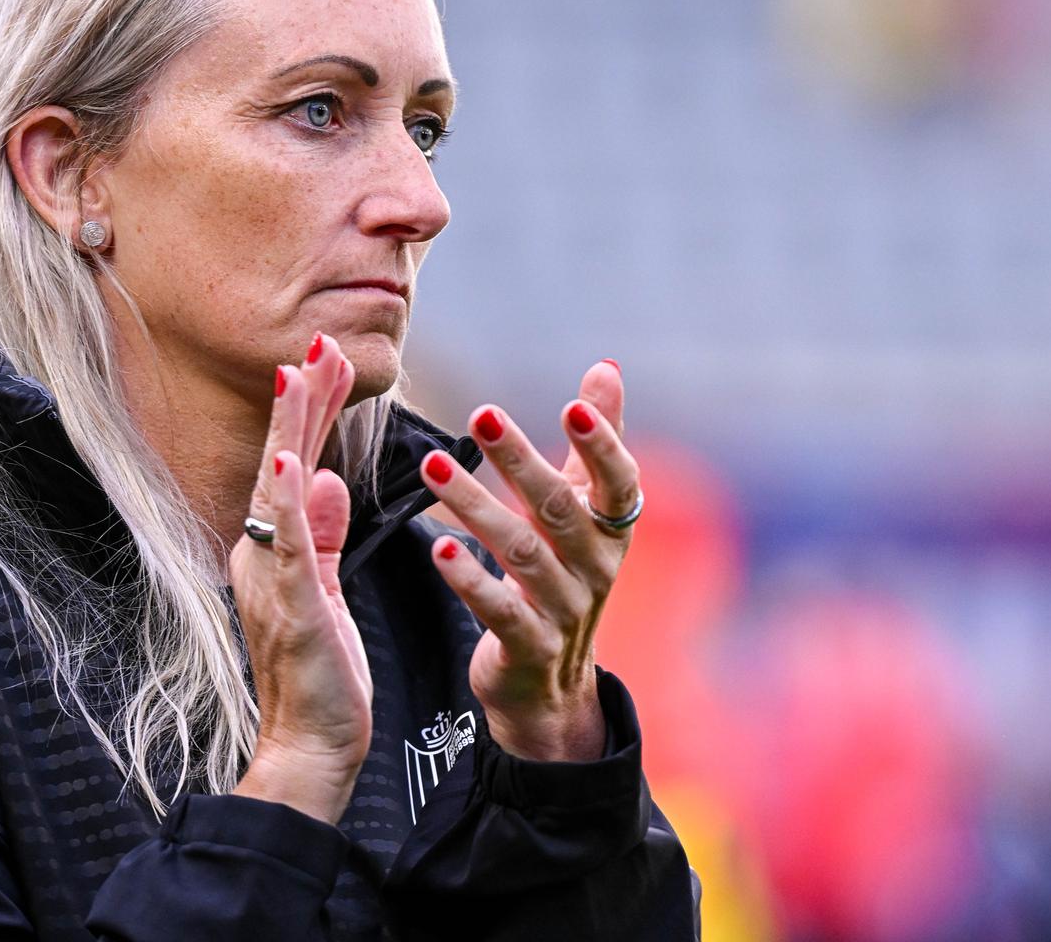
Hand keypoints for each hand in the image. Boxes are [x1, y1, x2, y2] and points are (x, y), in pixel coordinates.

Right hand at [228, 333, 368, 823]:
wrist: (310, 746)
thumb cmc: (321, 675)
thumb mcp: (326, 590)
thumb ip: (323, 536)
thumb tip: (326, 481)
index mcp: (274, 547)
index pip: (294, 462)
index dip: (310, 408)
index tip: (327, 356)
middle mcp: (262, 552)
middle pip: (283, 458)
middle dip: (304, 396)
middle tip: (321, 337)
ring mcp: (271, 575)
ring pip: (280, 486)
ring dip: (292, 426)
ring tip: (302, 370)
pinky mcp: (291, 603)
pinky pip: (286, 543)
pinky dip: (286, 499)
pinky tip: (288, 459)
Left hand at [419, 359, 638, 761]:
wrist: (549, 683)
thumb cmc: (563, 573)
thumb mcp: (584, 511)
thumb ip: (595, 442)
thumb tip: (607, 366)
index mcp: (611, 530)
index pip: (618, 482)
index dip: (604, 445)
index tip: (575, 403)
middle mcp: (596, 568)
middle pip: (559, 508)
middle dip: (520, 459)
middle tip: (481, 414)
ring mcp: (565, 612)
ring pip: (522, 553)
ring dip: (476, 506)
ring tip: (432, 467)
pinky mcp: (528, 647)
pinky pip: (501, 611)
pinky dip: (471, 580)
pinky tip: (440, 548)